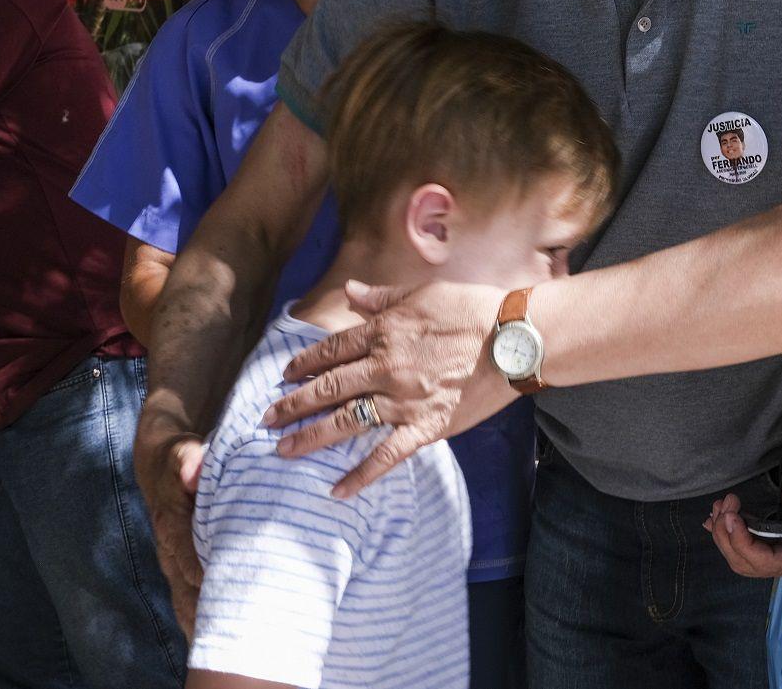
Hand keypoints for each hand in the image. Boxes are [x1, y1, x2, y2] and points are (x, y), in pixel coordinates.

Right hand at [133, 408, 205, 638]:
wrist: (162, 464)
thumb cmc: (180, 458)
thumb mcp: (183, 452)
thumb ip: (187, 461)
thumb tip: (192, 470)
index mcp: (171, 525)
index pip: (187, 557)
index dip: (204, 579)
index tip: (226, 600)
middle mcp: (170, 550)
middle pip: (186, 591)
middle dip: (205, 618)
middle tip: (230, 642)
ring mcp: (176, 563)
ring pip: (187, 601)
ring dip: (203, 626)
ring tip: (227, 654)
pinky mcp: (184, 568)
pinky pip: (192, 599)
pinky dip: (203, 620)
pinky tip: (221, 641)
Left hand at [262, 277, 511, 496]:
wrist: (515, 338)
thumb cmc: (473, 308)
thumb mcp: (423, 292)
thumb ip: (383, 297)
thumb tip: (352, 291)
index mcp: (384, 332)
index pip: (331, 350)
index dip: (304, 364)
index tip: (284, 375)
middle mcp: (385, 368)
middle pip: (328, 388)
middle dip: (293, 404)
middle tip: (266, 419)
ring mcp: (403, 401)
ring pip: (345, 422)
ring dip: (310, 437)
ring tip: (282, 450)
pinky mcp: (425, 427)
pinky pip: (386, 455)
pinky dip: (361, 475)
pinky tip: (337, 490)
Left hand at [705, 480, 781, 580]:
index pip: (768, 562)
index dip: (743, 543)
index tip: (732, 516)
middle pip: (748, 565)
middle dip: (727, 536)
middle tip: (725, 505)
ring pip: (744, 561)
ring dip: (725, 536)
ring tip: (721, 507)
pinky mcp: (781, 552)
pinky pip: (749, 554)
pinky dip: (730, 537)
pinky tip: (718, 521)